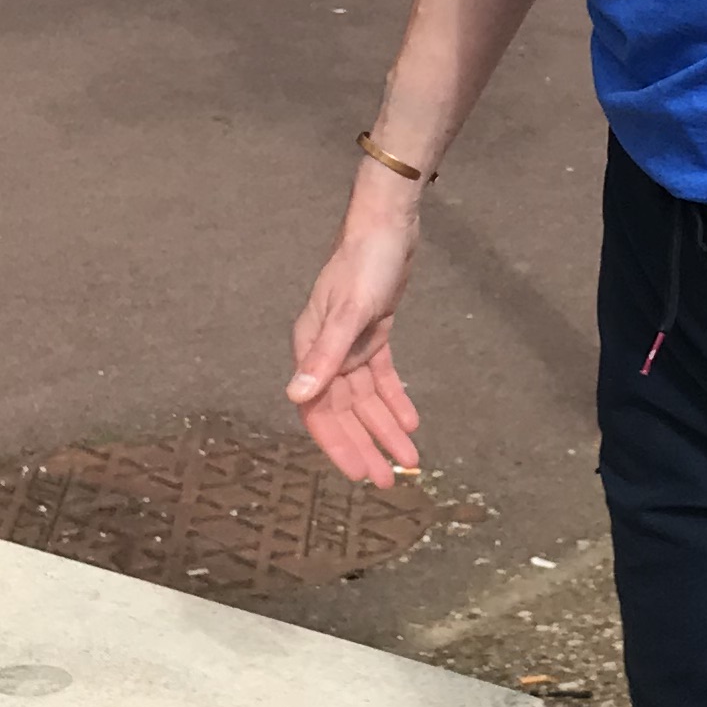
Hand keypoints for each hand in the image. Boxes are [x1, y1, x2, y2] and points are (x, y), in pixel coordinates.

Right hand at [287, 175, 427, 485]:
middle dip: (367, 446)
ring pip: (367, 399)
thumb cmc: (364, 266)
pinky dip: (395, 400)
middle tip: (389, 480)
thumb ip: (325, 357)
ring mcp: (350, 343)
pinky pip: (382, 377)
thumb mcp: (348, 313)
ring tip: (410, 460)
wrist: (388, 226)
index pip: (319, 410)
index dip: (338, 445)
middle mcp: (326, 351)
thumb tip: (296, 397)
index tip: (359, 475)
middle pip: (345, 411)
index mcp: (310, 348)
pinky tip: (411, 423)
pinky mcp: (373, 334)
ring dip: (386, 429)